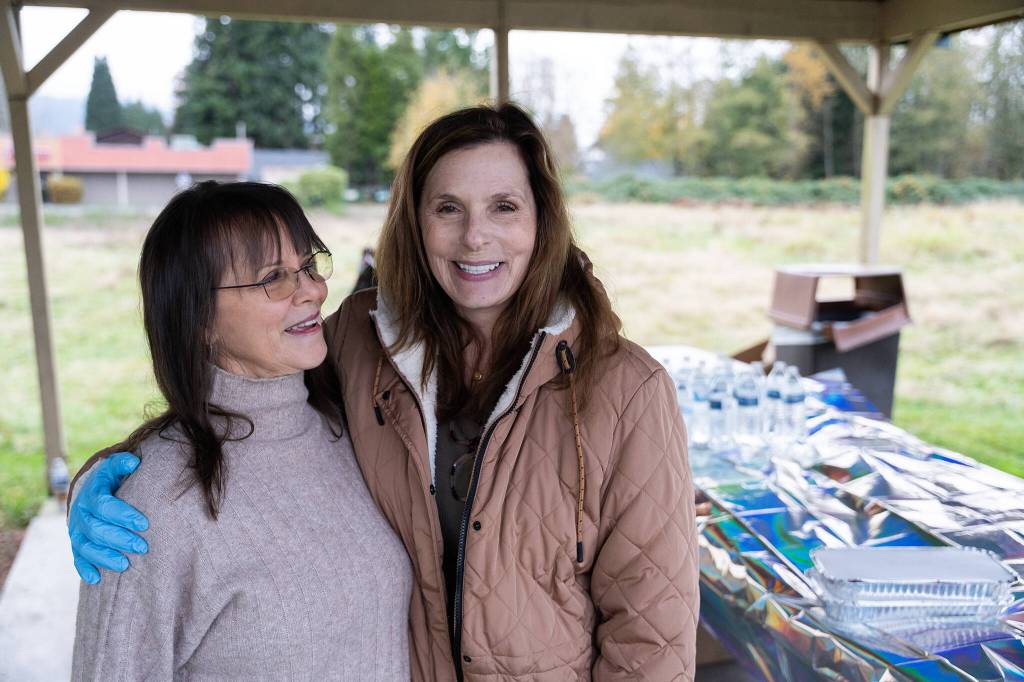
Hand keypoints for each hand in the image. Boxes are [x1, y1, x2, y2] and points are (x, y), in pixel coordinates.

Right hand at [68, 452, 149, 583]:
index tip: (145, 524)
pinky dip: (85, 569)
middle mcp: (81, 513)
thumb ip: (123, 463)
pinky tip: (96, 579)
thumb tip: (135, 462)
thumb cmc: (111, 480)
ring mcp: (77, 530)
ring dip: (105, 557)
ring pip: (86, 547)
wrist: (90, 490)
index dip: (123, 515)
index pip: (105, 506)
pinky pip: (77, 559)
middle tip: (143, 547)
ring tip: (125, 565)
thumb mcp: (114, 468)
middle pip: (97, 529)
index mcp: (92, 494)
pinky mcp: (76, 544)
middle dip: (120, 539)